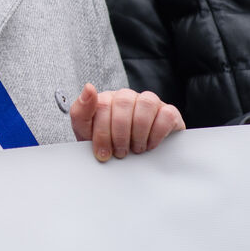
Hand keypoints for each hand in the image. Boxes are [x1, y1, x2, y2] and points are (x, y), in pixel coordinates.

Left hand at [70, 83, 184, 161]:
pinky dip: (156, 133)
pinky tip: (150, 145)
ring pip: (146, 103)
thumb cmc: (109, 146)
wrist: (133, 163)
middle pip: (123, 102)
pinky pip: (166, 114)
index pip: (101, 105)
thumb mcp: (87, 134)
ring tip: (135, 149)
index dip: (102, 133)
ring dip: (139, 132)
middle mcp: (127, 97)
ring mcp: (148, 103)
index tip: (102, 153)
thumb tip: (89, 87)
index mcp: (106, 100)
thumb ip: (80, 112)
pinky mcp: (168, 112)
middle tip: (120, 152)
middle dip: (119, 134)